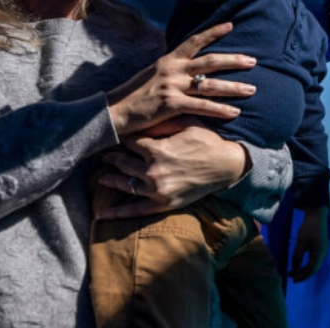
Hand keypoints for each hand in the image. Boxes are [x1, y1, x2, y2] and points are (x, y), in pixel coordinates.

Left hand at [94, 117, 248, 219]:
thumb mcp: (188, 124)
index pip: (129, 141)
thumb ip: (164, 122)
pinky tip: (101, 214)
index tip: (117, 134)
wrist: (229, 166)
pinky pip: (135, 210)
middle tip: (103, 154)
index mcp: (157, 149)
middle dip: (111, 157)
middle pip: (122, 162)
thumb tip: (145, 115)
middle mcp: (152, 171)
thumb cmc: (209, 142)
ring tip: (100, 177)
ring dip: (109, 180)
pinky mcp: (163, 204)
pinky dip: (117, 213)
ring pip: (125, 184)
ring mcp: (156, 190)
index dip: (123, 137)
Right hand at [107, 22, 256, 135]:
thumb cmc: (134, 96)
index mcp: (168, 60)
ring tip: (252, 89)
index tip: (231, 25)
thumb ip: (171, 70)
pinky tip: (235, 112)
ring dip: (234, 87)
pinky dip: (220, 109)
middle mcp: (172, 69)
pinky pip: (202, 106)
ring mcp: (172, 86)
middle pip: (210, 61)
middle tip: (253, 60)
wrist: (113, 112)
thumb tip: (189, 67)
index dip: (213, 32)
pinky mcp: (171, 104)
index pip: (194, 41)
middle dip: (234, 60)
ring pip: (210, 84)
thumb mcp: (152, 75)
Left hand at [290, 206, 329, 281]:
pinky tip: (299, 263)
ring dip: (304, 269)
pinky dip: (306, 263)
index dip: (302, 276)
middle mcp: (323, 254)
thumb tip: (294, 267)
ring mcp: (322, 251)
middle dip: (303, 274)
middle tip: (291, 276)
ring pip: (314, 265)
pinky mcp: (320, 248)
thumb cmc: (309, 227)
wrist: (317, 215)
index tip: (293, 280)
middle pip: (314, 269)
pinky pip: (314, 259)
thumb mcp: (301, 241)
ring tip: (293, 271)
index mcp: (319, 253)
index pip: (312, 269)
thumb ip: (297, 255)